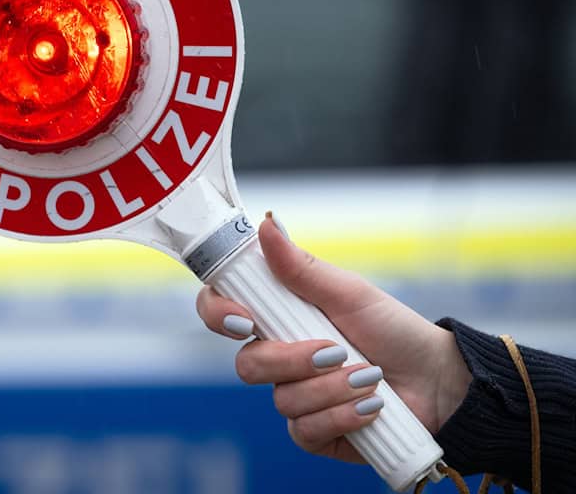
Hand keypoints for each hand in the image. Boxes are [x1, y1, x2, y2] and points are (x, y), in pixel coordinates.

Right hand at [196, 215, 471, 462]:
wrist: (436, 380)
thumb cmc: (392, 329)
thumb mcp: (348, 292)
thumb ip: (301, 266)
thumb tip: (267, 224)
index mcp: (278, 317)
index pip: (222, 312)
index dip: (219, 314)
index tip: (245, 319)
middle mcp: (279, 358)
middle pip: (247, 364)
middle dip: (292, 360)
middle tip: (334, 350)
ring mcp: (294, 396)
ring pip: (282, 400)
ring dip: (332, 389)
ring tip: (369, 378)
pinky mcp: (313, 432)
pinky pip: (304, 430)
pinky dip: (341, 417)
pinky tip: (369, 408)